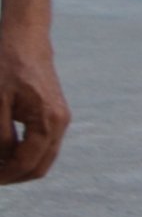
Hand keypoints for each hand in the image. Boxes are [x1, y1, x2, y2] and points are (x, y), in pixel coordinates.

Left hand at [0, 28, 65, 183]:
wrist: (25, 40)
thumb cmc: (7, 68)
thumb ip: (0, 137)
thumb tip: (0, 162)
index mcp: (48, 121)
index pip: (27, 163)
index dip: (4, 175)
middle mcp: (60, 123)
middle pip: (39, 167)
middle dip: (13, 176)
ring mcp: (60, 119)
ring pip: (41, 158)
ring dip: (18, 166)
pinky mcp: (54, 115)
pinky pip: (41, 146)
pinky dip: (23, 154)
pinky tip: (4, 150)